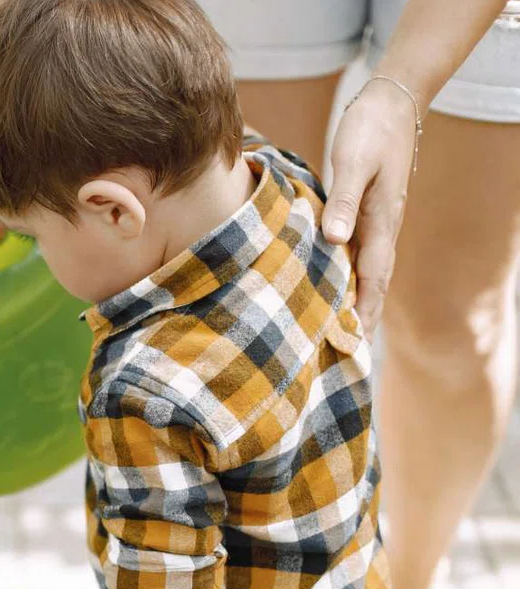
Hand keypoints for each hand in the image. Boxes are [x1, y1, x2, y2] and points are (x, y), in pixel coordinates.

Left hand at [322, 76, 419, 333]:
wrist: (390, 103)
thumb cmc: (370, 130)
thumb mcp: (353, 161)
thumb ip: (344, 200)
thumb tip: (336, 239)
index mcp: (381, 220)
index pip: (372, 275)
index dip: (363, 308)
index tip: (353, 339)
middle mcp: (381, 226)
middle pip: (372, 280)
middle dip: (362, 314)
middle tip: (345, 351)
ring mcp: (374, 220)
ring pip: (365, 268)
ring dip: (355, 298)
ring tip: (339, 329)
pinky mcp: (364, 211)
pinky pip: (356, 252)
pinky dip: (347, 274)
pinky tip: (331, 284)